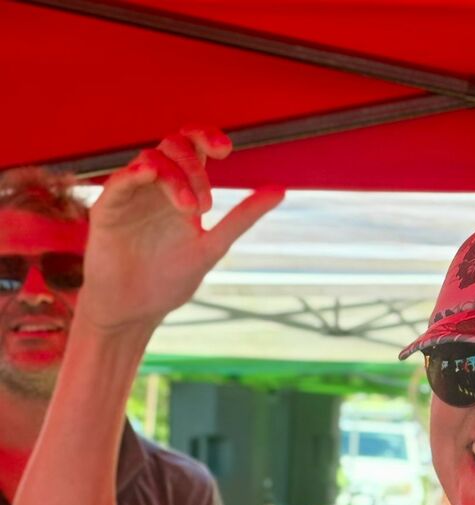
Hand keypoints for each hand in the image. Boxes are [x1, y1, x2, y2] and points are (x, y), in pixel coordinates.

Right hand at [79, 128, 283, 332]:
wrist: (134, 312)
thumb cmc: (168, 281)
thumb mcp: (212, 247)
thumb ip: (242, 218)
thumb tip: (281, 189)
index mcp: (181, 192)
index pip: (193, 148)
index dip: (207, 137)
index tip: (225, 149)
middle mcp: (155, 188)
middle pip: (173, 147)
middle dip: (194, 167)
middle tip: (204, 206)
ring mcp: (131, 196)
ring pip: (150, 159)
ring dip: (174, 178)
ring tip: (190, 210)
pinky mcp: (107, 210)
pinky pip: (119, 181)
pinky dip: (134, 173)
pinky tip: (149, 173)